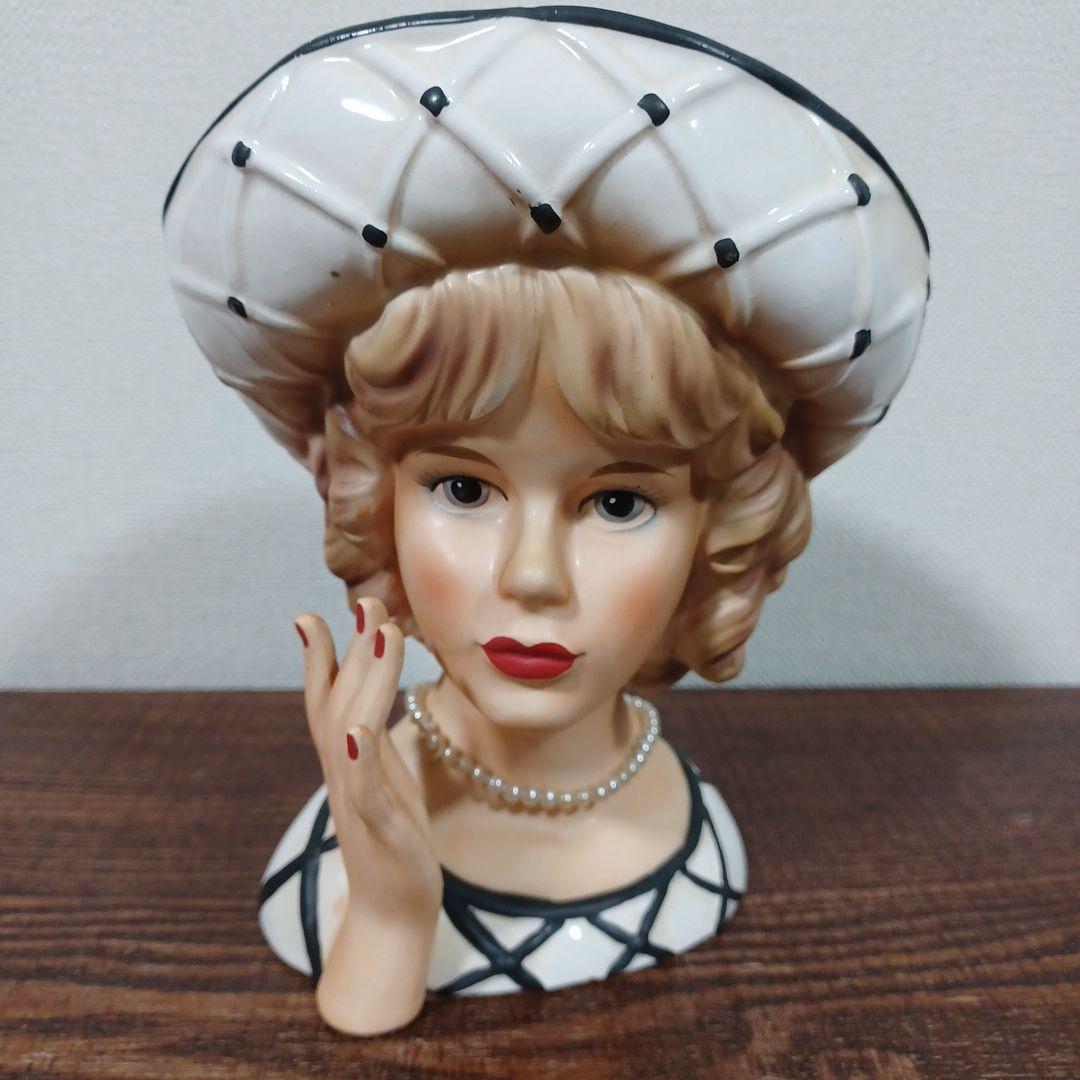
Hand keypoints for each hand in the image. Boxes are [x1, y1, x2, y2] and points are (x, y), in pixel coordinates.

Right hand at [295, 597, 442, 922]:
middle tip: (367, 602)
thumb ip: (375, 732)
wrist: (394, 907)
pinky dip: (360, 758)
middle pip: (337, 701)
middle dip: (351, 649)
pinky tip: (361, 731)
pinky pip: (364, 789)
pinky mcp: (377, 827)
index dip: (319, 657)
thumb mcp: (385, 774)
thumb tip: (374, 690)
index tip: (313, 613)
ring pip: (350, 731)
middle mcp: (343, 772)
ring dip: (363, 681)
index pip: (326, 698)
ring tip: (378, 637)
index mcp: (348, 758)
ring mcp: (355, 799)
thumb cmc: (393, 835)